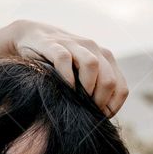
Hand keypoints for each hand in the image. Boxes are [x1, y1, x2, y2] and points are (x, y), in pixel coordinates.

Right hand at [0, 20, 128, 117]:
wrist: (31, 36)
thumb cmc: (56, 63)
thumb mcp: (78, 74)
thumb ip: (91, 89)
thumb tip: (100, 117)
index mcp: (104, 58)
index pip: (120, 87)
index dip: (113, 106)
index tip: (99, 117)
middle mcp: (93, 49)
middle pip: (109, 79)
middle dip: (100, 100)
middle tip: (87, 111)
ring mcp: (73, 45)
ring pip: (92, 65)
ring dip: (87, 87)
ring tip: (78, 99)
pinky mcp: (53, 44)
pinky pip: (64, 59)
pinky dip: (66, 76)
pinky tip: (63, 87)